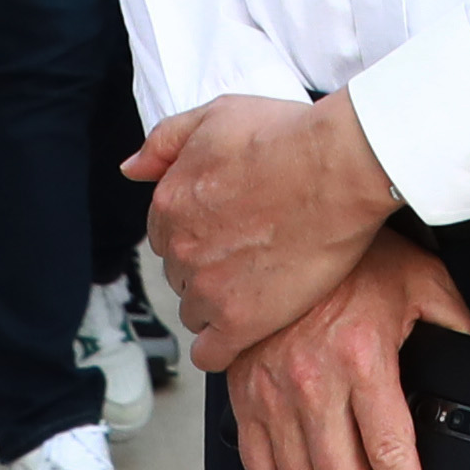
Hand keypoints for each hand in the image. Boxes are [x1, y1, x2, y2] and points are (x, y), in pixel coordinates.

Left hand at [124, 90, 399, 365]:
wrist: (338, 168)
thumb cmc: (287, 136)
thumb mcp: (216, 115)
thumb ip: (165, 142)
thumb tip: (131, 169)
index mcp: (169, 202)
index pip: (167, 235)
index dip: (198, 233)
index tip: (227, 230)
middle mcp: (180, 249)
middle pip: (181, 273)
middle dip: (208, 267)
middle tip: (250, 254)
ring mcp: (208, 288)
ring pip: (195, 311)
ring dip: (219, 303)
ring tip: (258, 287)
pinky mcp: (240, 321)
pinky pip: (211, 354)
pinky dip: (222, 347)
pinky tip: (243, 333)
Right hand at [218, 235, 469, 469]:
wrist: (283, 220)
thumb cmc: (357, 253)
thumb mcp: (424, 282)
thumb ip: (456, 329)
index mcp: (362, 358)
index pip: (391, 456)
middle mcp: (312, 381)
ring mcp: (270, 391)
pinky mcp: (242, 392)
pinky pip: (258, 467)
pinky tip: (309, 464)